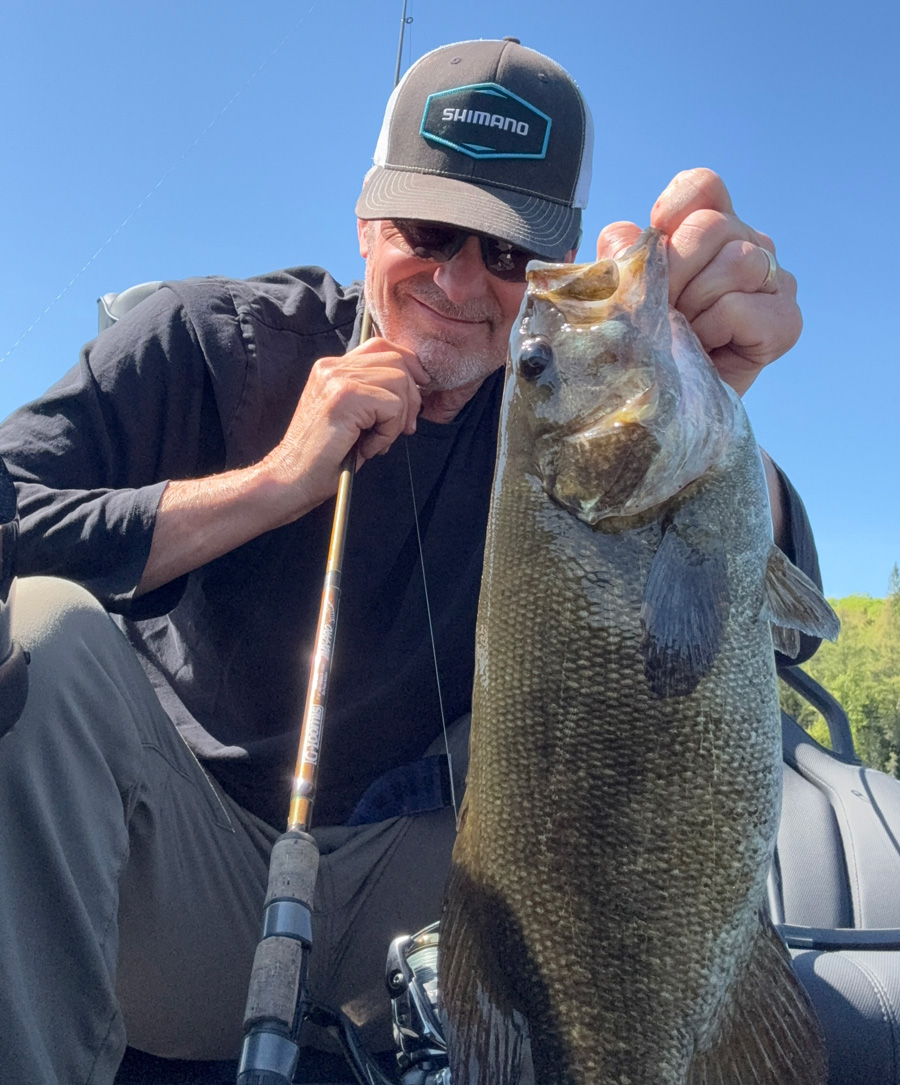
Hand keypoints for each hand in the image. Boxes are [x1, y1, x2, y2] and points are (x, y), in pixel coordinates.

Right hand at [262, 336, 430, 515]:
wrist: (291, 479)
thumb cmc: (324, 457)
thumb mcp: (353, 417)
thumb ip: (374, 394)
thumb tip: (416, 387)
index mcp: (333, 367)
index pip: (382, 346)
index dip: (409, 366)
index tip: (417, 393)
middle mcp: (333, 366)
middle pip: (396, 360)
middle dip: (411, 397)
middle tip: (404, 428)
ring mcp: (337, 378)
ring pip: (399, 383)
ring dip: (398, 419)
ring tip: (378, 441)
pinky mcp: (345, 397)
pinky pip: (392, 406)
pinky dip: (388, 432)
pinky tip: (368, 448)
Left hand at [596, 168, 801, 395]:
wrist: (666, 408)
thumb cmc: (644, 346)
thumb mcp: (621, 297)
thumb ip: (621, 259)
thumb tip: (627, 236)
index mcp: (709, 229)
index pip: (701, 188)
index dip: (672, 210)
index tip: (652, 254)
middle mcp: (749, 246)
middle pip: (711, 226)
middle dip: (674, 273)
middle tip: (663, 312)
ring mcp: (775, 282)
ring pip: (735, 262)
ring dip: (693, 305)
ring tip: (683, 333)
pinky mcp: (786, 322)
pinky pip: (742, 306)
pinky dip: (713, 329)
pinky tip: (706, 348)